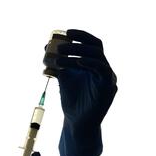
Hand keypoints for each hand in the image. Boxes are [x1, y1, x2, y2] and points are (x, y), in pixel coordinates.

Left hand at [55, 29, 117, 155]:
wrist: (76, 122)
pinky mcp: (108, 87)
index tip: (65, 32)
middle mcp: (103, 69)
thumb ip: (58, 64)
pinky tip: (77, 62)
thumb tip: (46, 48)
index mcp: (94, 65)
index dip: (80, 36)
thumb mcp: (63, 78)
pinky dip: (90, 63)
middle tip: (59, 46)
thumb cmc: (72, 101)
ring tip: (59, 57)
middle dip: (76, 44)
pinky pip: (102, 70)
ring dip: (77, 54)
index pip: (91, 44)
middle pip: (94, 47)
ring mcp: (107, 78)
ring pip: (97, 56)